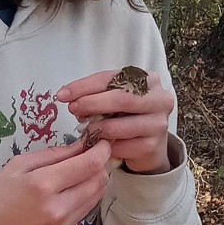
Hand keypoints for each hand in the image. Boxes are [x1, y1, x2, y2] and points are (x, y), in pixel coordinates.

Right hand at [0, 140, 111, 224]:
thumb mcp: (19, 165)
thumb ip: (53, 154)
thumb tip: (80, 145)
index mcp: (43, 184)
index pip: (88, 164)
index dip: (101, 149)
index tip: (102, 139)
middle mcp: (59, 205)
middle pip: (99, 179)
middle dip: (102, 161)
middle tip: (95, 150)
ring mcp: (65, 221)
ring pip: (98, 193)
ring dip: (99, 176)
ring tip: (87, 165)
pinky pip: (89, 206)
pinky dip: (91, 191)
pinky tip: (80, 182)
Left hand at [56, 70, 173, 174]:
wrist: (148, 144)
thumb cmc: (128, 115)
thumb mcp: (114, 97)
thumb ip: (95, 93)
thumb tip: (68, 96)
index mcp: (149, 80)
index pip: (112, 78)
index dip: (85, 86)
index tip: (63, 94)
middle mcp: (159, 99)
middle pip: (120, 99)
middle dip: (90, 104)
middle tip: (73, 109)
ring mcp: (158, 124)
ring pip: (118, 125)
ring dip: (95, 128)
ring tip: (85, 129)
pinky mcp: (152, 146)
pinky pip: (121, 146)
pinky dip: (104, 145)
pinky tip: (98, 143)